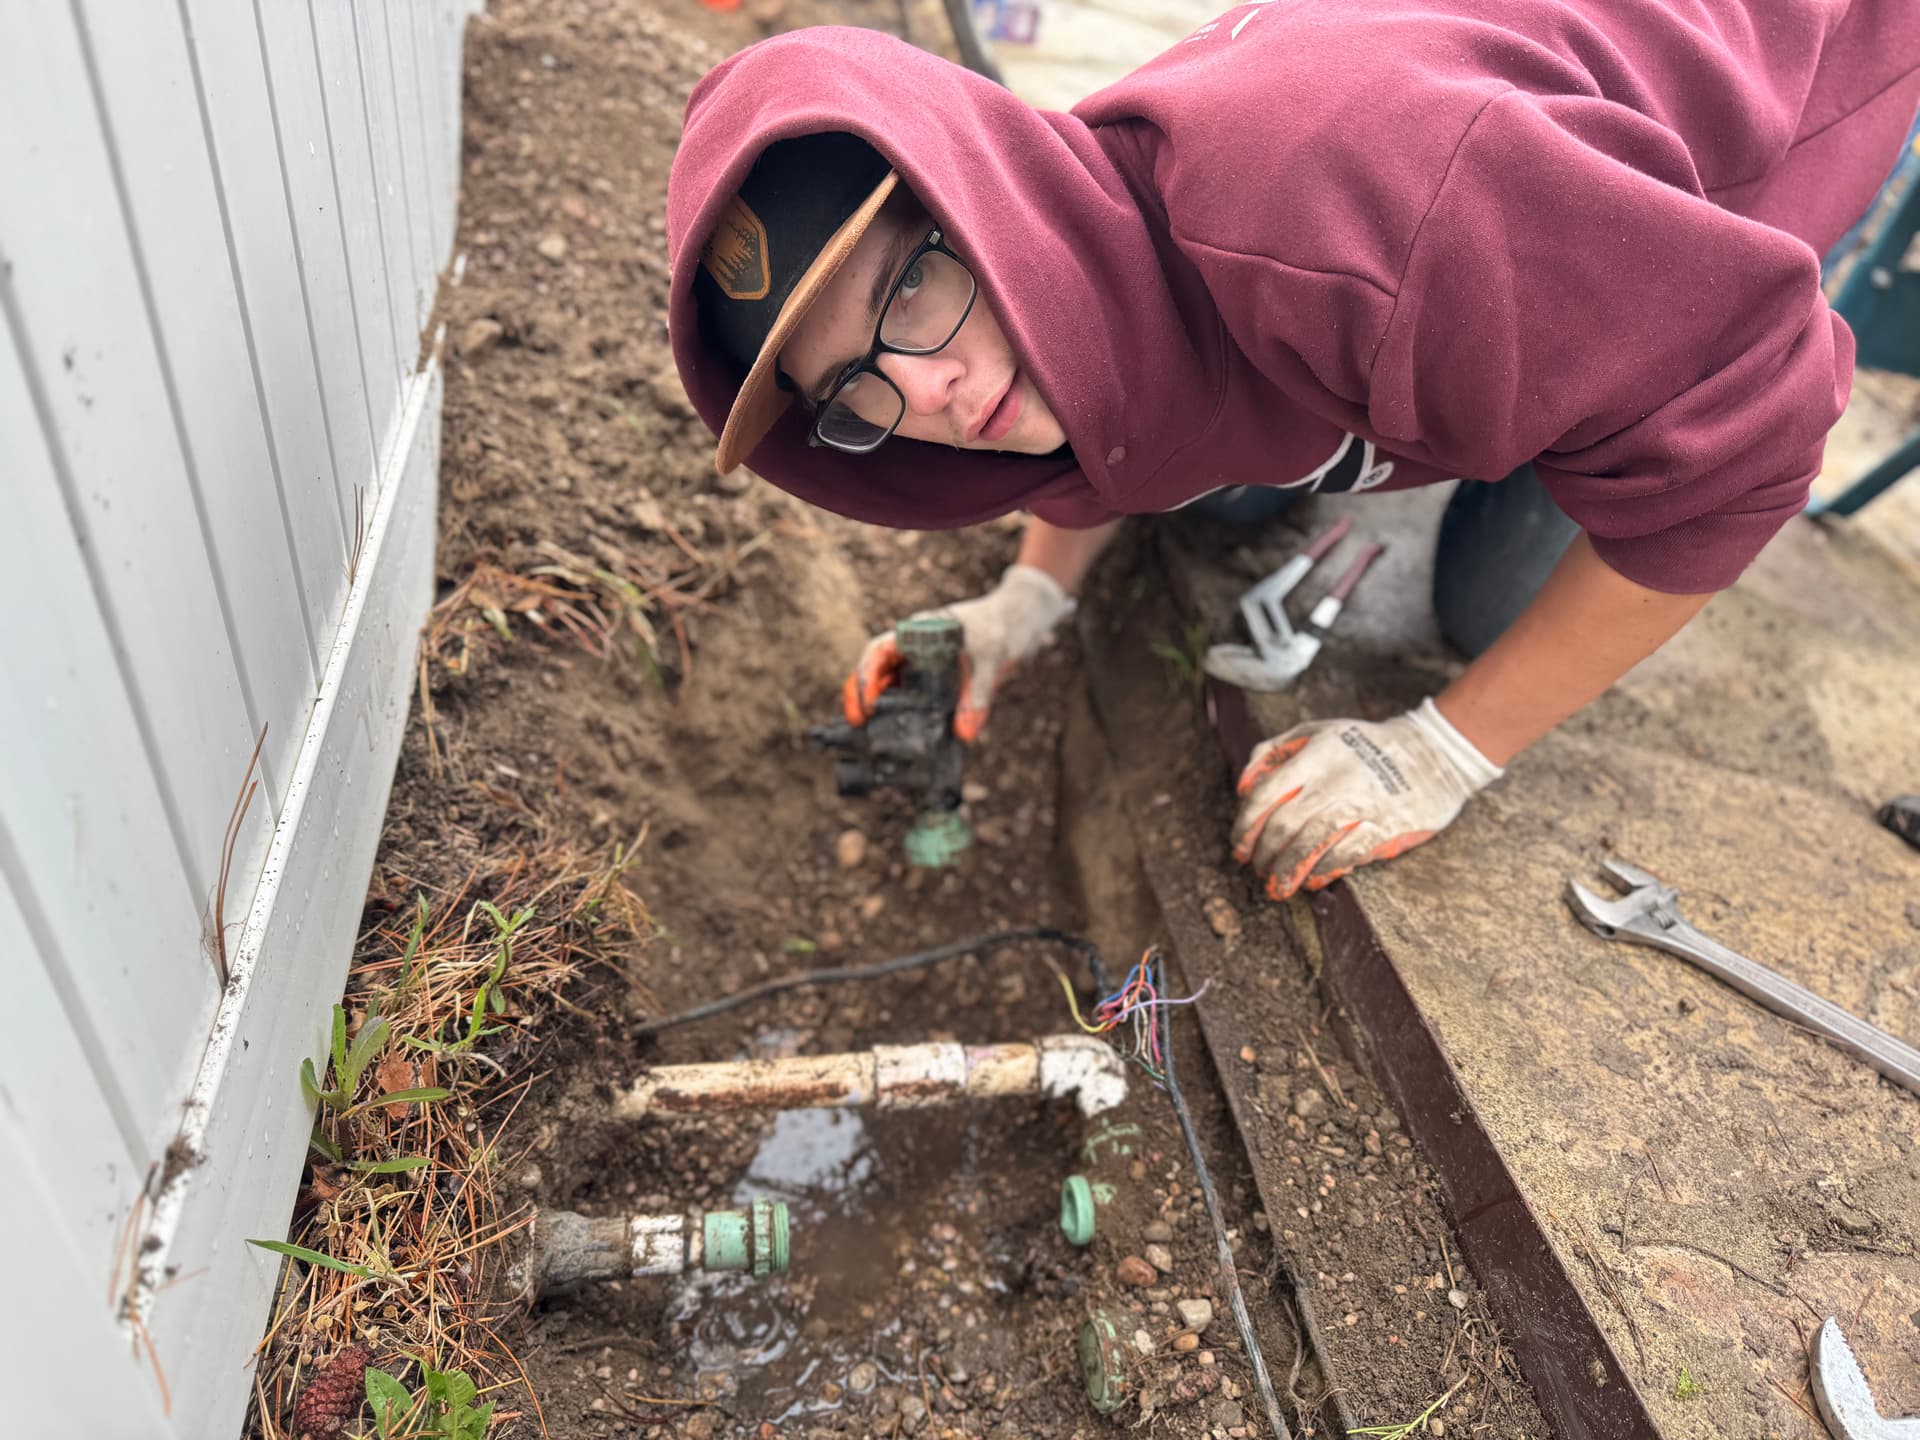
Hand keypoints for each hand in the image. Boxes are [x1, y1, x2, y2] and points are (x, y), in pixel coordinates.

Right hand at [842, 565, 1074, 741]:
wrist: (1021, 623)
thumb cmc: (1002, 627)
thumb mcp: (992, 658)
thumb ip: (978, 694)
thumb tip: (964, 734)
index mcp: (918, 632)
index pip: (879, 651)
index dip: (867, 676)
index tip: (868, 703)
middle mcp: (914, 648)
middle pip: (876, 670)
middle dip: (861, 696)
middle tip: (857, 725)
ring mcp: (924, 666)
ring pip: (891, 687)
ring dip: (880, 709)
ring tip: (871, 736)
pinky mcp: (937, 683)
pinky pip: (913, 700)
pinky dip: (905, 717)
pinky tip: (904, 738)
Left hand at [1232, 699, 1501, 898]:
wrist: (1434, 753)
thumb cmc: (1364, 744)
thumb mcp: (1317, 731)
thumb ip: (1274, 752)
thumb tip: (1242, 787)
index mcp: (1315, 754)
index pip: (1266, 794)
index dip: (1245, 825)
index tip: (1239, 845)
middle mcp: (1335, 779)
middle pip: (1285, 824)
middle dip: (1264, 853)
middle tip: (1257, 869)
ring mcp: (1362, 802)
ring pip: (1313, 843)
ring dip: (1289, 869)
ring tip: (1278, 885)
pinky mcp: (1387, 825)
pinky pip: (1348, 854)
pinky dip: (1326, 870)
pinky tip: (1313, 880)